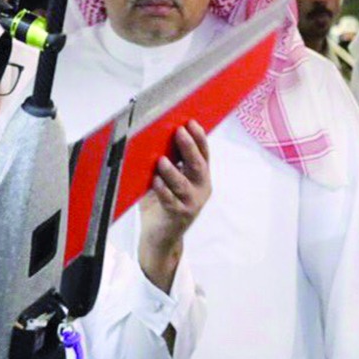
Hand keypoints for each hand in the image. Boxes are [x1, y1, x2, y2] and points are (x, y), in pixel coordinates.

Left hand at [137, 119, 211, 293]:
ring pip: (183, 184)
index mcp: (200, 177)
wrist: (159, 236)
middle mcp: (201, 189)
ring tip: (161, 160)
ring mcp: (192, 203)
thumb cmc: (161, 201)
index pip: (204, 154)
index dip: (199, 138)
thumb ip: (169, 161)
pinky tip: (155, 181)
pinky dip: (162, 190)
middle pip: (197, 166)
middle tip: (179, 131)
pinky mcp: (179, 216)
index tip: (191, 122)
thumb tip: (157, 135)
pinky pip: (170, 201)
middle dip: (189, 147)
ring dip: (172, 171)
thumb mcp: (168, 178)